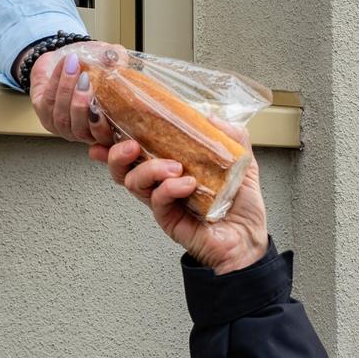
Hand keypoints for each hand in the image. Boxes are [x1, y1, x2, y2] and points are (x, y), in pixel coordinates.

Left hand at [31, 43, 122, 144]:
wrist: (65, 63)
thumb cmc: (90, 68)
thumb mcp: (107, 62)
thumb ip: (116, 59)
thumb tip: (116, 61)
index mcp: (101, 128)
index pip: (103, 138)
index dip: (100, 128)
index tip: (100, 110)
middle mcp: (81, 132)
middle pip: (79, 129)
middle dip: (81, 104)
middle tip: (86, 80)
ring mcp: (61, 126)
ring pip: (62, 116)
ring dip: (66, 89)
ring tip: (73, 67)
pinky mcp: (43, 114)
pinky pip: (48, 101)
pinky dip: (55, 80)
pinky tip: (64, 65)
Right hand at [90, 130, 267, 272]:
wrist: (249, 241)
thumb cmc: (242, 207)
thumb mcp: (242, 162)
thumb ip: (231, 136)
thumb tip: (210, 116)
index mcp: (174, 165)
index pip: (140, 148)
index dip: (120, 137)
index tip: (109, 124)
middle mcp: (163, 183)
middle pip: (122, 167)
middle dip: (117, 153)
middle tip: (131, 145)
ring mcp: (163, 202)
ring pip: (133, 182)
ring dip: (149, 168)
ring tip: (174, 167)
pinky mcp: (167, 219)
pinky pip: (157, 200)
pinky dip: (169, 188)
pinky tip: (187, 184)